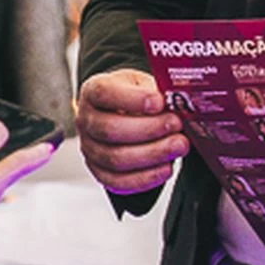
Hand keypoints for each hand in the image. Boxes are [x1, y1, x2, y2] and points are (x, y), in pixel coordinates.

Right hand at [75, 68, 186, 194]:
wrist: (126, 112)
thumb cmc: (134, 95)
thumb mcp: (142, 82)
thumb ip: (155, 90)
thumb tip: (176, 102)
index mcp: (93, 91)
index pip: (104, 93)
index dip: (132, 99)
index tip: (159, 102)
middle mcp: (86, 120)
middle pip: (109, 129)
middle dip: (148, 130)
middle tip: (175, 125)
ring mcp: (89, 149)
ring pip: (115, 158)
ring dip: (152, 154)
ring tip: (178, 145)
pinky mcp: (100, 172)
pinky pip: (119, 182)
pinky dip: (145, 177)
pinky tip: (166, 167)